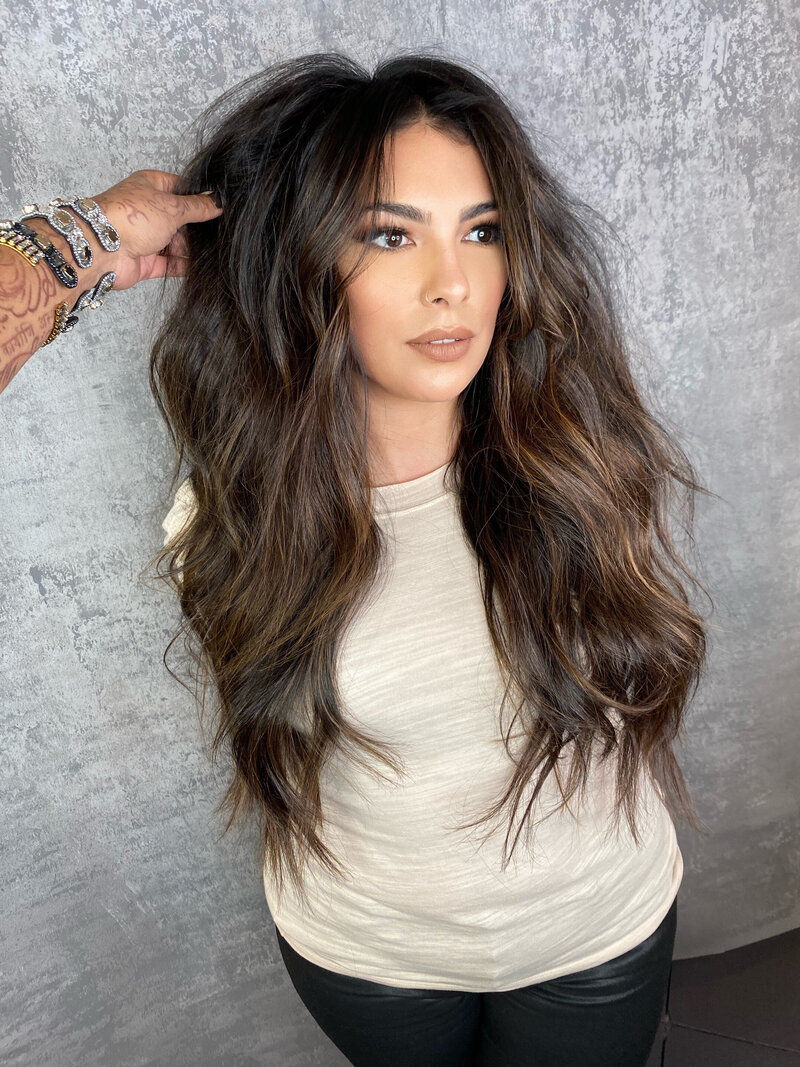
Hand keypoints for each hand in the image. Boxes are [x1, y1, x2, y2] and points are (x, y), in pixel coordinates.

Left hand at [89, 169, 222, 291]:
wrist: (102, 250)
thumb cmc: (130, 218)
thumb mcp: (172, 206)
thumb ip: (197, 207)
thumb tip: (217, 203)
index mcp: (150, 186)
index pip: (180, 187)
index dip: (199, 195)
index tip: (218, 204)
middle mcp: (148, 210)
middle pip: (180, 218)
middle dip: (197, 226)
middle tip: (219, 231)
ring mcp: (146, 236)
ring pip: (176, 242)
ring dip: (192, 248)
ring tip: (215, 251)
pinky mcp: (146, 261)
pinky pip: (170, 264)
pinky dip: (184, 266)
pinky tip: (202, 267)